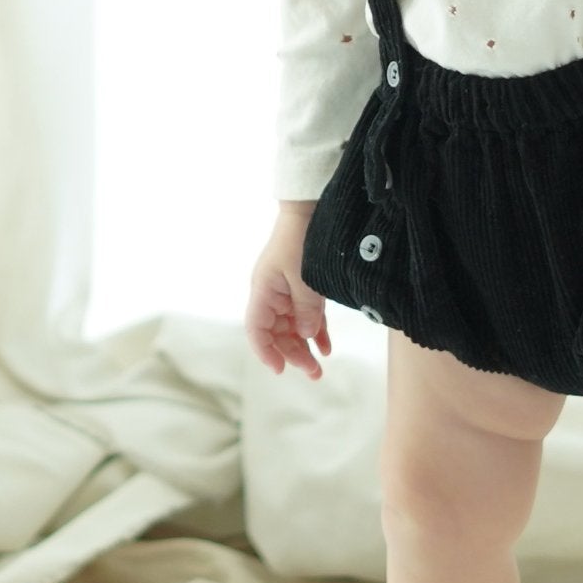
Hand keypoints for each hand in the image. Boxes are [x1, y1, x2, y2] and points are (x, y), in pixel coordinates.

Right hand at [246, 218, 332, 379]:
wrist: (309, 209)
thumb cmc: (300, 239)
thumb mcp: (305, 277)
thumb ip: (306, 309)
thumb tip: (306, 337)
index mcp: (263, 291)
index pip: (257, 330)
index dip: (266, 352)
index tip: (281, 369)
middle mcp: (271, 294)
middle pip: (277, 333)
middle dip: (293, 355)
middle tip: (313, 373)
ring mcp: (287, 291)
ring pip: (293, 327)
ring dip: (305, 348)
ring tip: (319, 369)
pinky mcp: (303, 286)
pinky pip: (307, 315)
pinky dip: (316, 332)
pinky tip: (326, 348)